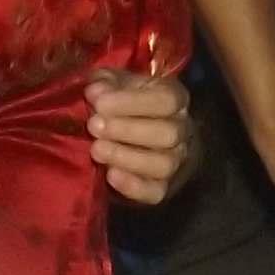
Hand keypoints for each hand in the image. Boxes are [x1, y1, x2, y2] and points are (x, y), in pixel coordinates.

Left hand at [87, 68, 198, 204]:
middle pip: (167, 133)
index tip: (99, 103)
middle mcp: (180, 130)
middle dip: (127, 130)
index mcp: (174, 99)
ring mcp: (174, 162)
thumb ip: (105, 83)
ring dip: (127, 157)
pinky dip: (133, 185)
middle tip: (94, 126)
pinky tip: (110, 175)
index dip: (132, 102)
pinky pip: (155, 191)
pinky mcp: (161, 187)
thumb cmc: (122, 105)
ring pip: (163, 164)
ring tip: (96, 150)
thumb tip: (96, 90)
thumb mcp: (115, 86)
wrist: (129, 139)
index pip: (165, 100)